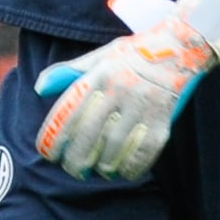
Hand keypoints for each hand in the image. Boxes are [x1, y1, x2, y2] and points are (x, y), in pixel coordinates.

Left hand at [32, 0, 219, 182]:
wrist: (180, 48)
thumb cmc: (133, 54)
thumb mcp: (100, 56)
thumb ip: (70, 72)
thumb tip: (39, 88)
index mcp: (98, 76)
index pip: (67, 115)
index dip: (53, 140)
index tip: (49, 154)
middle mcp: (118, 91)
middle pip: (88, 138)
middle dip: (75, 161)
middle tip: (74, 170)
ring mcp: (142, 106)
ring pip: (113, 149)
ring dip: (102, 167)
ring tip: (98, 171)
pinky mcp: (163, 120)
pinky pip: (144, 153)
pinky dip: (131, 168)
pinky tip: (124, 172)